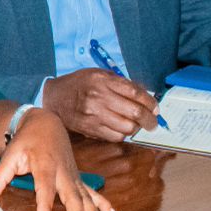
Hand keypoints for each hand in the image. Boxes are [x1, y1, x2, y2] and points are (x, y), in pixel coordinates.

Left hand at [0, 108, 115, 210]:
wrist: (45, 122)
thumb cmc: (27, 139)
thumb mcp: (9, 154)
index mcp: (44, 165)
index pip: (44, 189)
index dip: (44, 206)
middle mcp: (62, 171)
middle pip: (71, 196)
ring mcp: (72, 175)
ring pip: (85, 196)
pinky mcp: (77, 177)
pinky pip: (91, 191)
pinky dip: (102, 203)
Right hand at [43, 69, 158, 141]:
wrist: (54, 97)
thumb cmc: (79, 84)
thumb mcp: (99, 75)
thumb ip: (121, 84)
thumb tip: (145, 96)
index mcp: (102, 80)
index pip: (135, 93)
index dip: (150, 102)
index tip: (155, 108)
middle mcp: (98, 97)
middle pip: (134, 112)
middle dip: (149, 120)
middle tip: (153, 122)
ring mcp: (93, 115)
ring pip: (127, 128)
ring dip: (136, 129)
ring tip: (137, 126)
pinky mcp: (90, 128)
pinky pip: (115, 136)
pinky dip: (123, 134)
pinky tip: (122, 129)